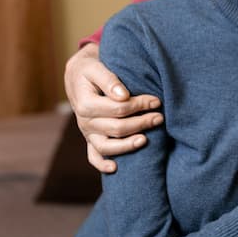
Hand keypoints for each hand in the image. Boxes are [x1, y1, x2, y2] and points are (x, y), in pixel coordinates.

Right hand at [64, 43, 163, 172]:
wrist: (77, 76)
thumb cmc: (90, 70)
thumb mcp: (96, 68)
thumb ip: (109, 80)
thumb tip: (124, 96)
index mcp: (86, 104)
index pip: (118, 108)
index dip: (139, 105)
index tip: (156, 100)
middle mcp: (85, 121)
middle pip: (116, 128)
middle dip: (141, 123)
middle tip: (160, 117)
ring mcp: (87, 133)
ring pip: (107, 147)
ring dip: (128, 146)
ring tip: (146, 140)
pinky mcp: (90, 138)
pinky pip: (93, 156)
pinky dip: (102, 164)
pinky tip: (116, 168)